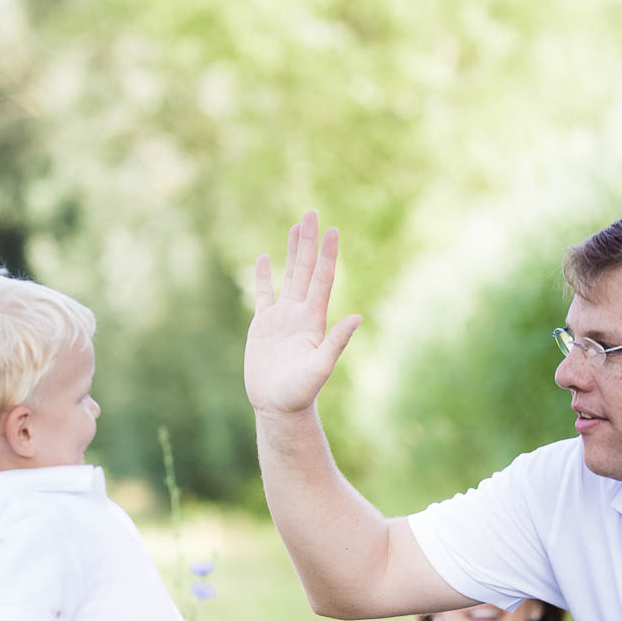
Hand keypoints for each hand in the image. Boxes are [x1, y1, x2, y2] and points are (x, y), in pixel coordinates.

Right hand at [245, 211, 362, 415]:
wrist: (278, 407)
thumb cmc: (301, 392)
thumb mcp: (320, 367)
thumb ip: (337, 342)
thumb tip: (358, 318)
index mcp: (313, 319)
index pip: (322, 279)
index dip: (327, 254)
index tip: (333, 229)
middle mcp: (299, 313)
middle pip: (305, 269)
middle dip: (308, 242)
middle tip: (313, 213)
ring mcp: (281, 318)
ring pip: (287, 276)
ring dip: (291, 252)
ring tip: (296, 226)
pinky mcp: (262, 326)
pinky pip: (263, 294)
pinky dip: (263, 276)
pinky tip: (263, 258)